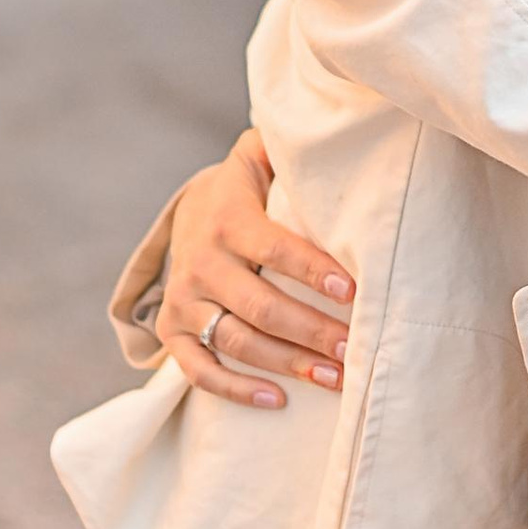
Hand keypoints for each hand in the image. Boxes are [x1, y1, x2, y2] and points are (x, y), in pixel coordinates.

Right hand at [154, 130, 353, 408]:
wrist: (188, 216)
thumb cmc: (247, 192)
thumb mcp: (258, 161)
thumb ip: (283, 146)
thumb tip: (328, 129)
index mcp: (227, 219)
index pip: (273, 247)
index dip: (310, 269)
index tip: (351, 290)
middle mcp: (201, 262)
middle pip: (259, 305)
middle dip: (310, 329)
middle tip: (354, 347)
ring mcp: (184, 301)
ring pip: (236, 341)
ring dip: (287, 363)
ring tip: (334, 377)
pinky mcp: (173, 332)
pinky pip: (199, 371)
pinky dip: (236, 390)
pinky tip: (278, 400)